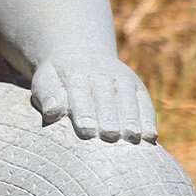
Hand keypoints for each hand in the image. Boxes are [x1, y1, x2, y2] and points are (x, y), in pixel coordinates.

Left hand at [31, 56, 157, 143]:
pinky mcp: (137, 87)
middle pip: (106, 97)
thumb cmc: (58, 80)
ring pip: (128, 99)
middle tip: (110, 136)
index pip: (80, 93)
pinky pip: (145, 102)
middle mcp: (101, 75)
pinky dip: (148, 118)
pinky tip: (149, 136)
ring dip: (131, 118)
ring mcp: (122, 79)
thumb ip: (47, 96)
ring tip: (132, 138)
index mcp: (75, 74)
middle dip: (109, 116)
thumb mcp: (46, 82)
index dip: (84, 112)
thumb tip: (52, 112)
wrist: (80, 56)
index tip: (86, 131)